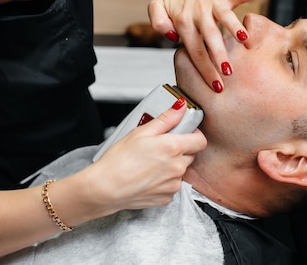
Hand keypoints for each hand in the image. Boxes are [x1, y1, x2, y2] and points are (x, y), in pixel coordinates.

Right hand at [84, 101, 206, 212]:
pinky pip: (172, 185)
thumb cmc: (119, 160)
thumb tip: (180, 108)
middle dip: (180, 149)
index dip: (193, 134)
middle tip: (159, 147)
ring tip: (150, 163)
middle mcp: (178, 167)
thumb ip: (166, 119)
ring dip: (171, 166)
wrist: (105, 188)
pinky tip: (148, 176)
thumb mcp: (141, 131)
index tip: (184, 132)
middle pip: (191, 155)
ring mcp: (173, 185)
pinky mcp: (167, 198)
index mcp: (173, 148)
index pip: (200, 140)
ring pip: (181, 171)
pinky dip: (164, 181)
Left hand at [148, 0, 261, 91]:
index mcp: (182, 21)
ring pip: (224, 17)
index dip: (204, 68)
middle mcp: (198, 13)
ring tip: (244, 40)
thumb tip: (174, 37)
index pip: (194, 50)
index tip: (215, 85)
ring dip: (235, 27)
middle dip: (219, 56)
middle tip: (228, 74)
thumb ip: (158, 22)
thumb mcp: (158, 7)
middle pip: (210, 38)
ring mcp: (212, 3)